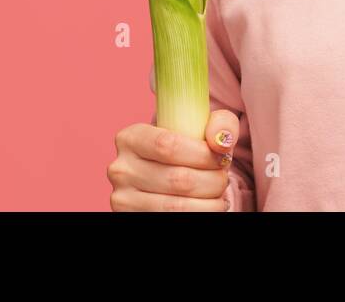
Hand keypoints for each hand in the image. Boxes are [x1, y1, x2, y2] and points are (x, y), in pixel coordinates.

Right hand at [107, 109, 240, 210]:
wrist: (169, 176)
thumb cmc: (187, 148)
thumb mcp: (202, 126)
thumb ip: (220, 123)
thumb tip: (221, 141)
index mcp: (131, 137)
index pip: (168, 145)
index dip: (203, 155)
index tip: (222, 158)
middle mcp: (121, 168)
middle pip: (178, 179)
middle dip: (212, 181)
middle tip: (223, 178)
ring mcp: (123, 198)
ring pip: (176, 207)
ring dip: (209, 202)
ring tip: (219, 194)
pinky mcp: (129, 218)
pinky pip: (171, 220)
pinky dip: (199, 214)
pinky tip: (208, 206)